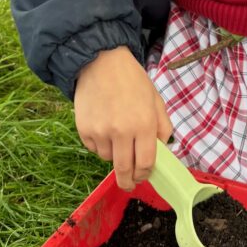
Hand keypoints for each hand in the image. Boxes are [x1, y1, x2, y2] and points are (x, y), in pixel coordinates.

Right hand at [74, 46, 172, 190]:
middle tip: (130, 184)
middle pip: (125, 170)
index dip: (146, 174)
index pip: (146, 163)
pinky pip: (94, 148)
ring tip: (116, 134)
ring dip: (114, 155)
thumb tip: (162, 150)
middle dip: (128, 181)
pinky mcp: (84, 130)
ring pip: (108, 159)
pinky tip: (103, 127)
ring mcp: (100, 132)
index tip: (144, 176)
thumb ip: (162, 127)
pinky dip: (100, 145)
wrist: (100, 61)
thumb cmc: (132, 80)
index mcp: (143, 124)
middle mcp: (121, 132)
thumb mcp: (155, 100)